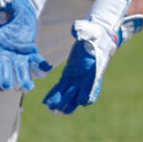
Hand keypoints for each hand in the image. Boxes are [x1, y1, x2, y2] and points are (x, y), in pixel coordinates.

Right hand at [0, 0, 54, 91]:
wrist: (17, 8)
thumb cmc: (7, 6)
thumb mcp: (4, 3)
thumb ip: (3, 4)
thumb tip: (0, 3)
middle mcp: (1, 53)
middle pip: (0, 71)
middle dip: (3, 79)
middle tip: (8, 86)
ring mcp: (15, 54)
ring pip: (17, 72)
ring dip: (22, 81)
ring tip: (28, 87)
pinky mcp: (29, 52)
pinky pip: (35, 63)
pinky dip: (41, 67)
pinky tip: (46, 68)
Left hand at [43, 0, 142, 114]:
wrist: (96, 36)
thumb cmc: (95, 33)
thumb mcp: (90, 30)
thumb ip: (83, 31)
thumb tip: (76, 32)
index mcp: (94, 68)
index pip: (93, 85)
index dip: (89, 93)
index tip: (83, 101)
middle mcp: (86, 77)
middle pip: (78, 94)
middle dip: (69, 103)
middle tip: (58, 110)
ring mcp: (77, 78)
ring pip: (69, 94)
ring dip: (62, 103)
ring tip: (52, 111)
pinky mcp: (68, 76)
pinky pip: (61, 88)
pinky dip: (54, 94)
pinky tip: (46, 102)